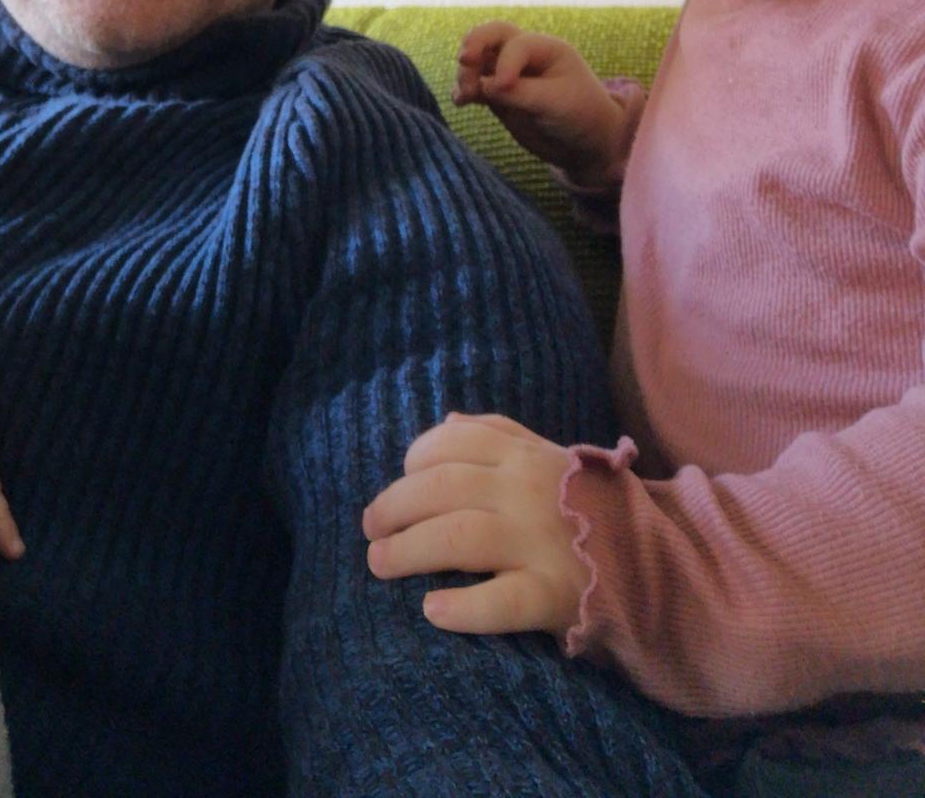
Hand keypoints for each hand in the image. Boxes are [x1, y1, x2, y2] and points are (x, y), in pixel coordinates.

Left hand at [362, 412, 587, 636]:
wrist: (662, 566)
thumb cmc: (591, 509)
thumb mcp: (551, 457)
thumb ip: (500, 435)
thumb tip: (446, 421)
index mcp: (524, 454)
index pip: (450, 443)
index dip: (412, 461)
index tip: (398, 482)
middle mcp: (527, 491)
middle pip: (441, 488)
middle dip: (394, 506)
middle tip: (370, 530)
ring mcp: (540, 543)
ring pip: (457, 536)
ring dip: (408, 550)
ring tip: (380, 563)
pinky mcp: (554, 596)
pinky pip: (500, 602)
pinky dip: (462, 608)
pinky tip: (433, 611)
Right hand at [453, 21, 627, 186]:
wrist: (586, 144)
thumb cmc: (582, 116)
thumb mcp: (556, 103)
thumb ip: (519, 92)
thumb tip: (482, 85)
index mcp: (547, 48)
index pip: (517, 45)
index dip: (506, 63)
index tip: (503, 87)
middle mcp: (526, 56)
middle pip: (492, 34)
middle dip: (475, 43)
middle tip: (464, 60)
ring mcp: (509, 74)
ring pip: (478, 60)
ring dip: (466, 72)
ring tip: (465, 95)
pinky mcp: (499, 95)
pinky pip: (475, 86)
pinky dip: (464, 91)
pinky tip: (460, 102)